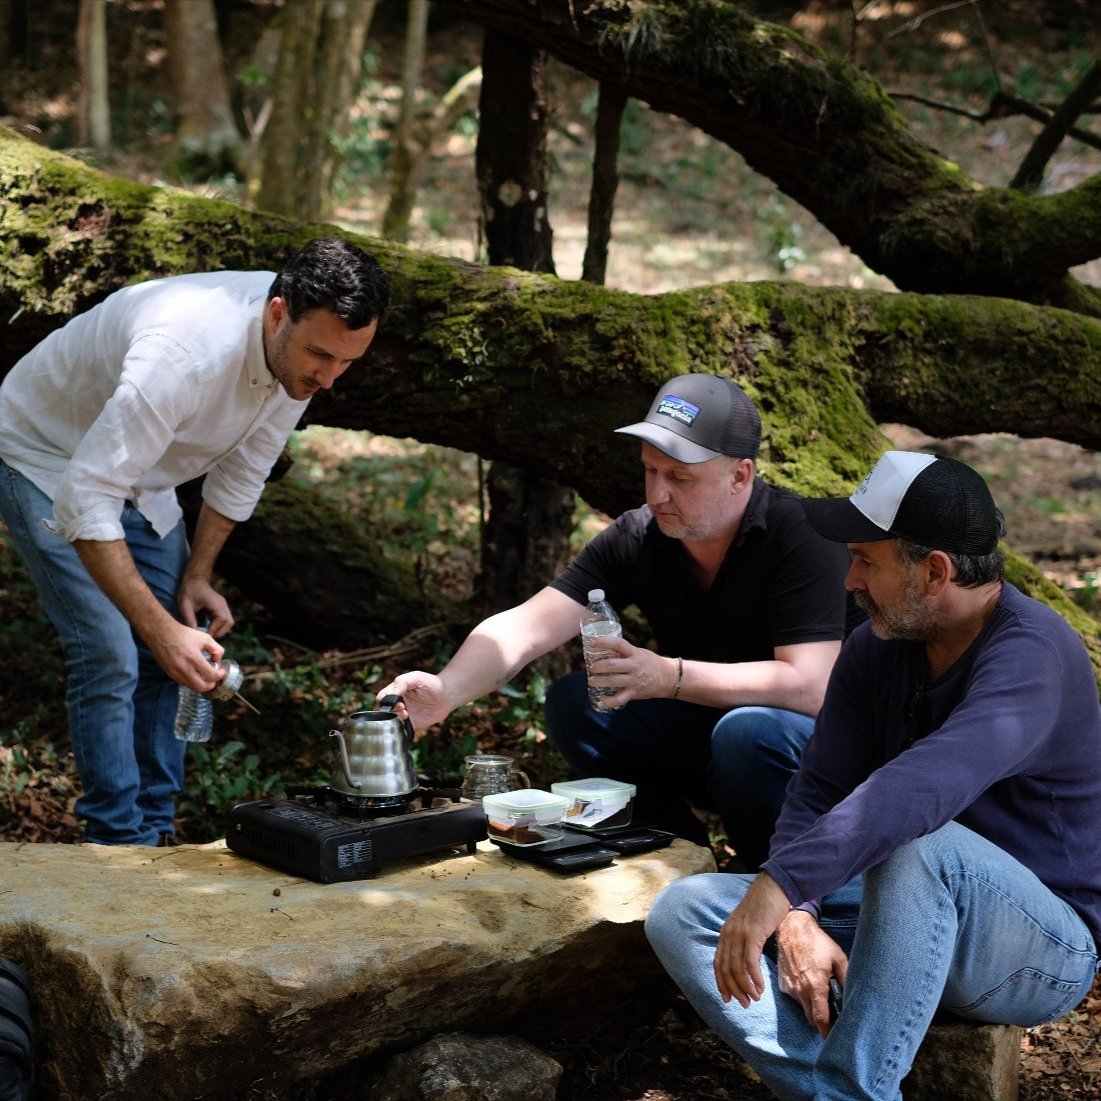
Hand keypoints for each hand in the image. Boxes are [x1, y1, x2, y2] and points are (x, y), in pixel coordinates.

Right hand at [152, 620, 225, 691]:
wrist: (161, 633)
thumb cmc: (184, 634)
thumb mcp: (205, 638)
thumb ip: (217, 650)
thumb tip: (218, 661)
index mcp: (194, 658)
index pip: (211, 676)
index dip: (220, 675)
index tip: (221, 671)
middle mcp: (183, 668)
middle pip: (201, 687)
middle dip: (211, 685)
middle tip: (214, 678)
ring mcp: (175, 672)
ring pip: (192, 687)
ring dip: (201, 684)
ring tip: (205, 675)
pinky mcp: (169, 674)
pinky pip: (183, 683)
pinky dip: (191, 682)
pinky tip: (195, 674)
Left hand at [178, 575, 233, 637]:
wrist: (194, 580)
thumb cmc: (189, 591)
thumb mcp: (185, 605)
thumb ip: (189, 619)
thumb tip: (194, 633)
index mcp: (216, 603)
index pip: (221, 620)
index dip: (214, 629)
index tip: (205, 636)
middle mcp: (222, 605)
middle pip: (229, 622)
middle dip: (220, 631)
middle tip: (208, 636)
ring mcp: (223, 606)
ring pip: (229, 622)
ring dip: (221, 630)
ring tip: (209, 633)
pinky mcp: (221, 608)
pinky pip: (225, 620)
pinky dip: (219, 626)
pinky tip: (209, 627)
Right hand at [375, 672, 451, 735]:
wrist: (447, 695)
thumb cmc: (431, 683)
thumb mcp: (416, 677)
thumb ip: (402, 683)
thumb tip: (391, 694)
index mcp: (396, 692)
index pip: (382, 698)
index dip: (385, 700)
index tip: (396, 700)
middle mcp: (398, 704)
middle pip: (383, 711)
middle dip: (389, 711)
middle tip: (402, 708)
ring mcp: (404, 715)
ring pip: (390, 722)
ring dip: (395, 719)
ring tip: (406, 714)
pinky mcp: (411, 725)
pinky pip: (401, 730)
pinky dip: (400, 729)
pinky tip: (408, 722)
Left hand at [585, 636, 676, 704]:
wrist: (668, 678)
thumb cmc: (650, 663)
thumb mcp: (638, 653)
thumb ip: (623, 653)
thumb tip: (603, 650)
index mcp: (634, 654)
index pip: (618, 644)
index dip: (605, 642)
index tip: (593, 642)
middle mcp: (634, 667)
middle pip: (612, 665)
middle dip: (598, 666)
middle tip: (592, 667)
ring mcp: (634, 681)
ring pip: (613, 681)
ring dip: (599, 681)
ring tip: (591, 681)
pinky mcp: (634, 693)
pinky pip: (619, 699)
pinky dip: (608, 701)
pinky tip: (601, 699)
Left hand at [713, 873, 791, 1006]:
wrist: (774, 887)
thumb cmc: (765, 907)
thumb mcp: (749, 924)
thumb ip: (745, 940)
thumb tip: (747, 960)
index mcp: (726, 932)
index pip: (718, 963)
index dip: (721, 983)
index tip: (728, 999)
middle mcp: (729, 933)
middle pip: (726, 969)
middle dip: (734, 990)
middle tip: (744, 1004)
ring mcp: (739, 933)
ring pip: (736, 968)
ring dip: (745, 987)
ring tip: (754, 999)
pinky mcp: (752, 933)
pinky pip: (749, 961)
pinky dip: (754, 978)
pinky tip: (761, 987)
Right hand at [776, 909, 848, 1036]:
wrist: (793, 928)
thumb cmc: (818, 942)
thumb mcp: (839, 958)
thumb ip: (846, 979)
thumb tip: (853, 998)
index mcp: (815, 986)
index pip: (820, 1019)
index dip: (827, 1032)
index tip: (833, 1038)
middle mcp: (800, 990)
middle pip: (811, 1018)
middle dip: (821, 1020)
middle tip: (830, 1013)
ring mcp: (789, 987)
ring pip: (802, 1008)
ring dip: (811, 1007)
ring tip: (819, 993)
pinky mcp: (782, 983)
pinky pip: (794, 997)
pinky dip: (802, 996)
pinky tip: (807, 982)